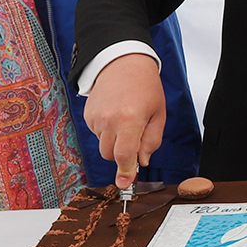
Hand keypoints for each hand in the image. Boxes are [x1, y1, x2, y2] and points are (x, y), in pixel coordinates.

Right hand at [82, 54, 165, 189]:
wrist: (123, 63)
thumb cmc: (145, 86)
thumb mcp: (158, 113)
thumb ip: (152, 140)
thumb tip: (142, 161)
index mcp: (130, 120)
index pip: (124, 155)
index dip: (126, 171)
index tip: (125, 183)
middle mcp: (109, 120)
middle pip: (110, 155)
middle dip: (122, 155)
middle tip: (134, 139)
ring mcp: (95, 118)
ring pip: (103, 145)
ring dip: (114, 141)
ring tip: (126, 120)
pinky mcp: (87, 115)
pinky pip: (97, 133)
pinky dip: (106, 131)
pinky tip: (115, 114)